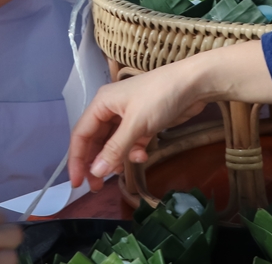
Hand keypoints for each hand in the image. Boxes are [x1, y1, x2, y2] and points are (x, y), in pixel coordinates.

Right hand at [67, 61, 208, 191]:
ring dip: (116, 159)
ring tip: (121, 173)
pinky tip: (142, 156)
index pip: (81, 134)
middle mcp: (111, 109)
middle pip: (96, 140)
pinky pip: (130, 142)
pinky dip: (133, 152)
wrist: (195, 83)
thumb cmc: (160, 97)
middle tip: (97, 187)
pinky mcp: (144, 122)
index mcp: (102, 103)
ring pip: (114, 144)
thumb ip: (114, 149)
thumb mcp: (136, 124)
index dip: (77, 159)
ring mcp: (128, 116)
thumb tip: (95, 173)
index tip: (77, 183)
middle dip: (96, 163)